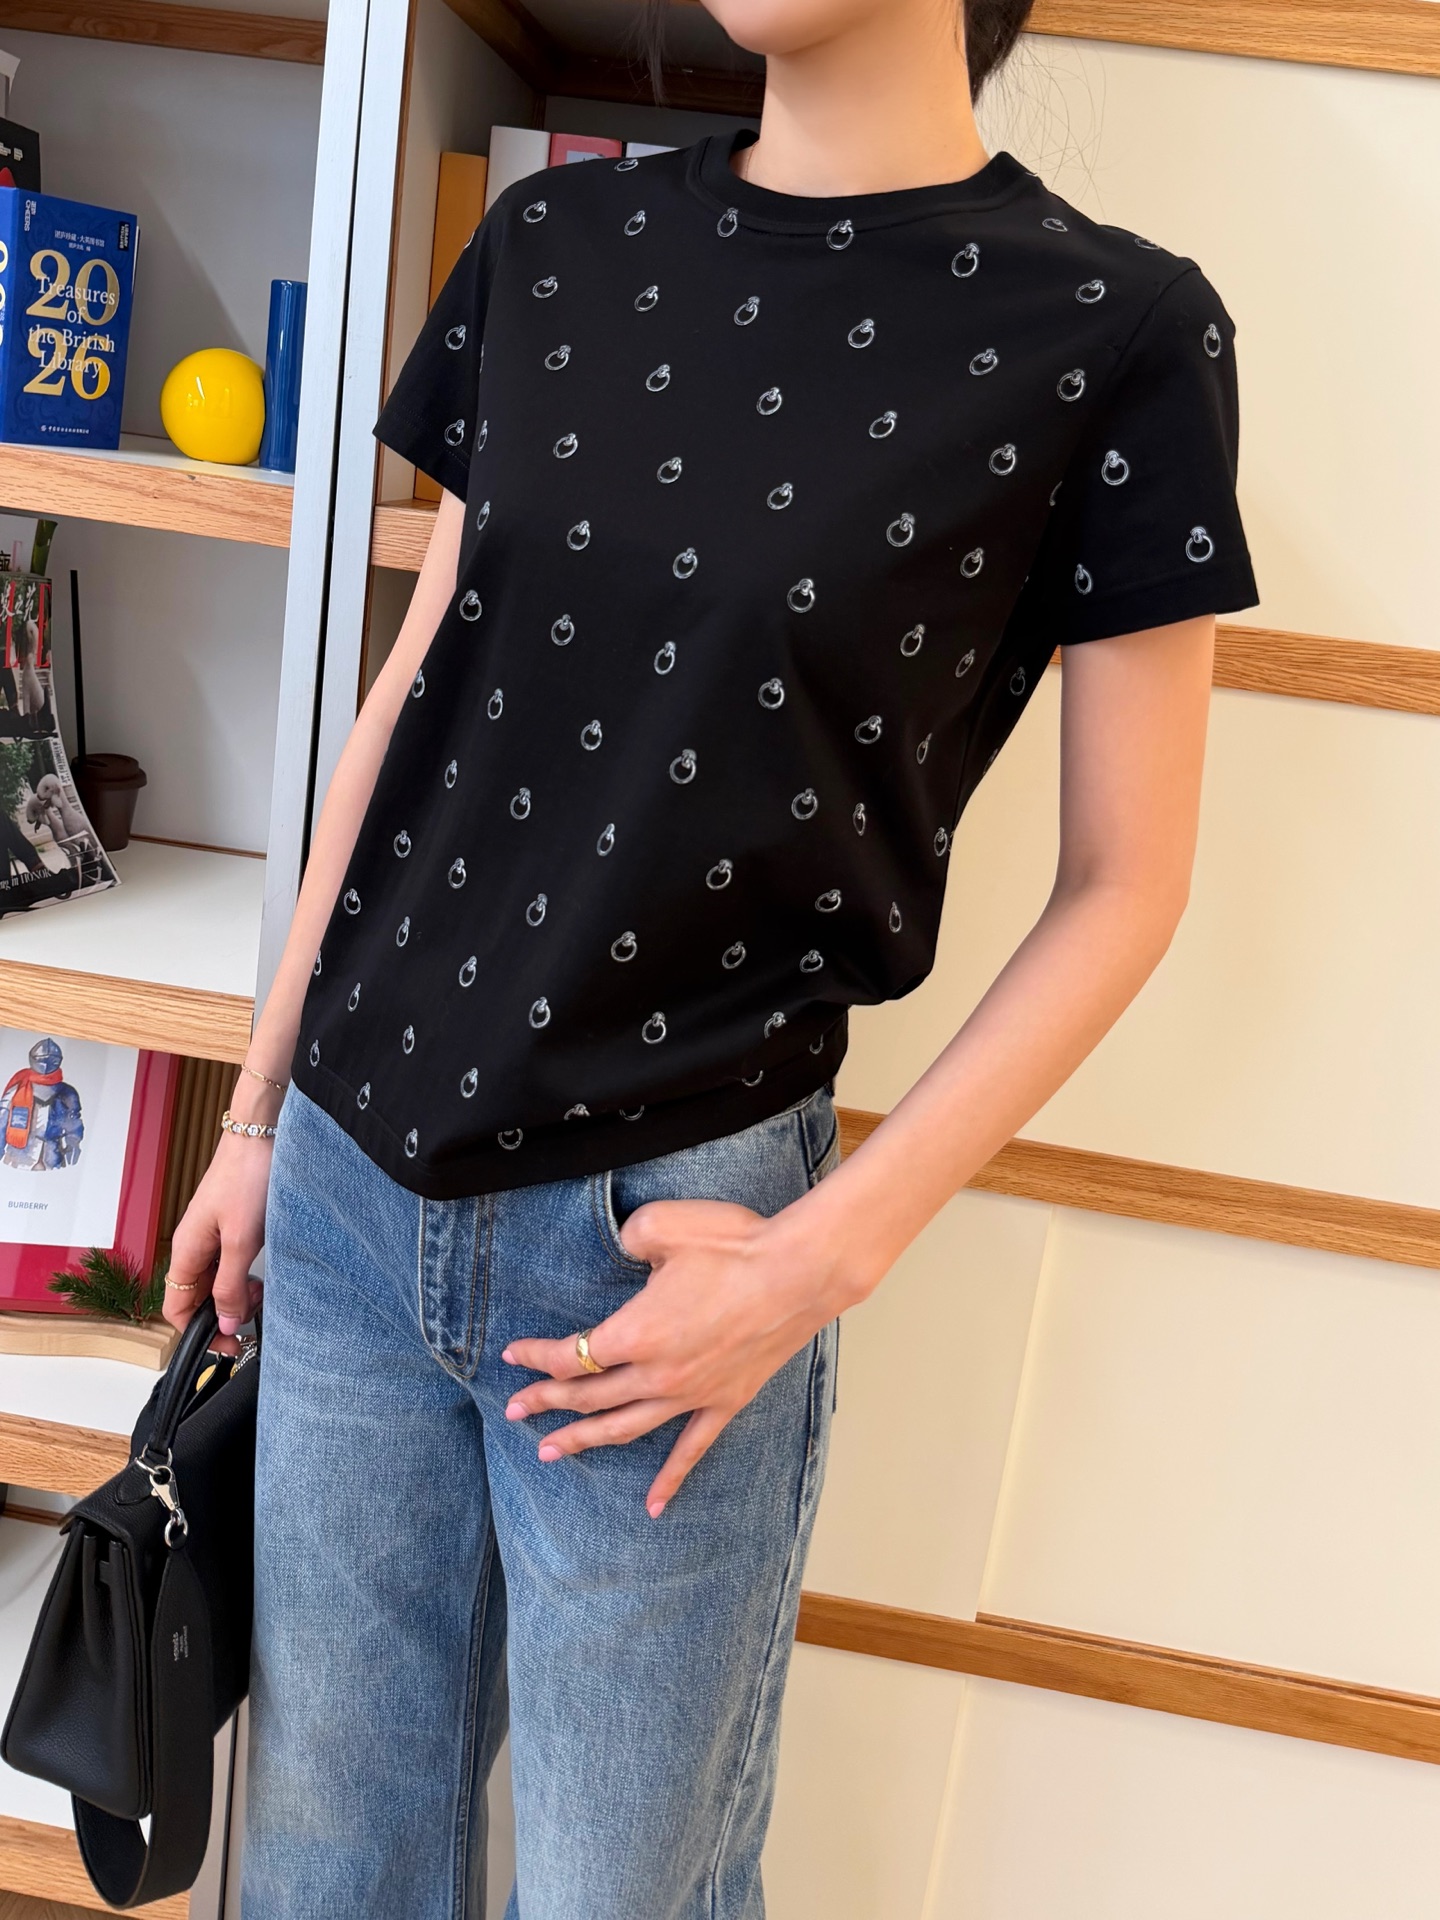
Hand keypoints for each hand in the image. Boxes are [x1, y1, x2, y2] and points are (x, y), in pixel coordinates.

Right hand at [164, 1108, 272, 1348]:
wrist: (261, 1134)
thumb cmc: (248, 1178)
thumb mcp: (242, 1241)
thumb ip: (231, 1285)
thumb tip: (224, 1322)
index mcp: (186, 1250)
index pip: (176, 1308)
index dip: (198, 1332)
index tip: (228, 1344)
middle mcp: (194, 1244)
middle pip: (198, 1297)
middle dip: (224, 1312)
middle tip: (254, 1313)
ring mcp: (212, 1234)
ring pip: (217, 1281)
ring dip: (238, 1293)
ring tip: (261, 1290)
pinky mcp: (232, 1225)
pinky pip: (231, 1262)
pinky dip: (245, 1274)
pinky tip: (263, 1272)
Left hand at [501, 1196, 859, 1516]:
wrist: (799, 1272)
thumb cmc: (734, 1245)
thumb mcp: (662, 1225)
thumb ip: (627, 1239)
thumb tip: (620, 1248)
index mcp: (636, 1332)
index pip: (572, 1355)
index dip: (538, 1357)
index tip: (514, 1357)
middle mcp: (657, 1373)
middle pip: (589, 1396)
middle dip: (548, 1403)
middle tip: (516, 1411)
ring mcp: (692, 1394)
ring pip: (626, 1427)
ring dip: (586, 1440)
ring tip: (552, 1452)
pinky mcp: (726, 1401)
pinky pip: (691, 1449)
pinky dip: (670, 1478)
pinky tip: (653, 1504)